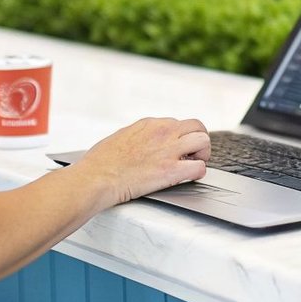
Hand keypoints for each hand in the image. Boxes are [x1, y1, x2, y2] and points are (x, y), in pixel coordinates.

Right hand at [73, 117, 209, 207]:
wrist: (96, 178)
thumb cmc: (101, 162)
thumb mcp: (121, 137)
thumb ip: (138, 137)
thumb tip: (143, 144)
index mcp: (150, 124)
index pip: (177, 124)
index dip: (179, 138)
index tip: (175, 149)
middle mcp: (163, 131)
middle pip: (197, 126)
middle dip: (198, 140)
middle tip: (192, 154)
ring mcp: (169, 149)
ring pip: (203, 141)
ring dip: (202, 154)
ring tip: (193, 164)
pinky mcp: (171, 170)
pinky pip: (199, 167)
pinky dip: (197, 173)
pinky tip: (189, 177)